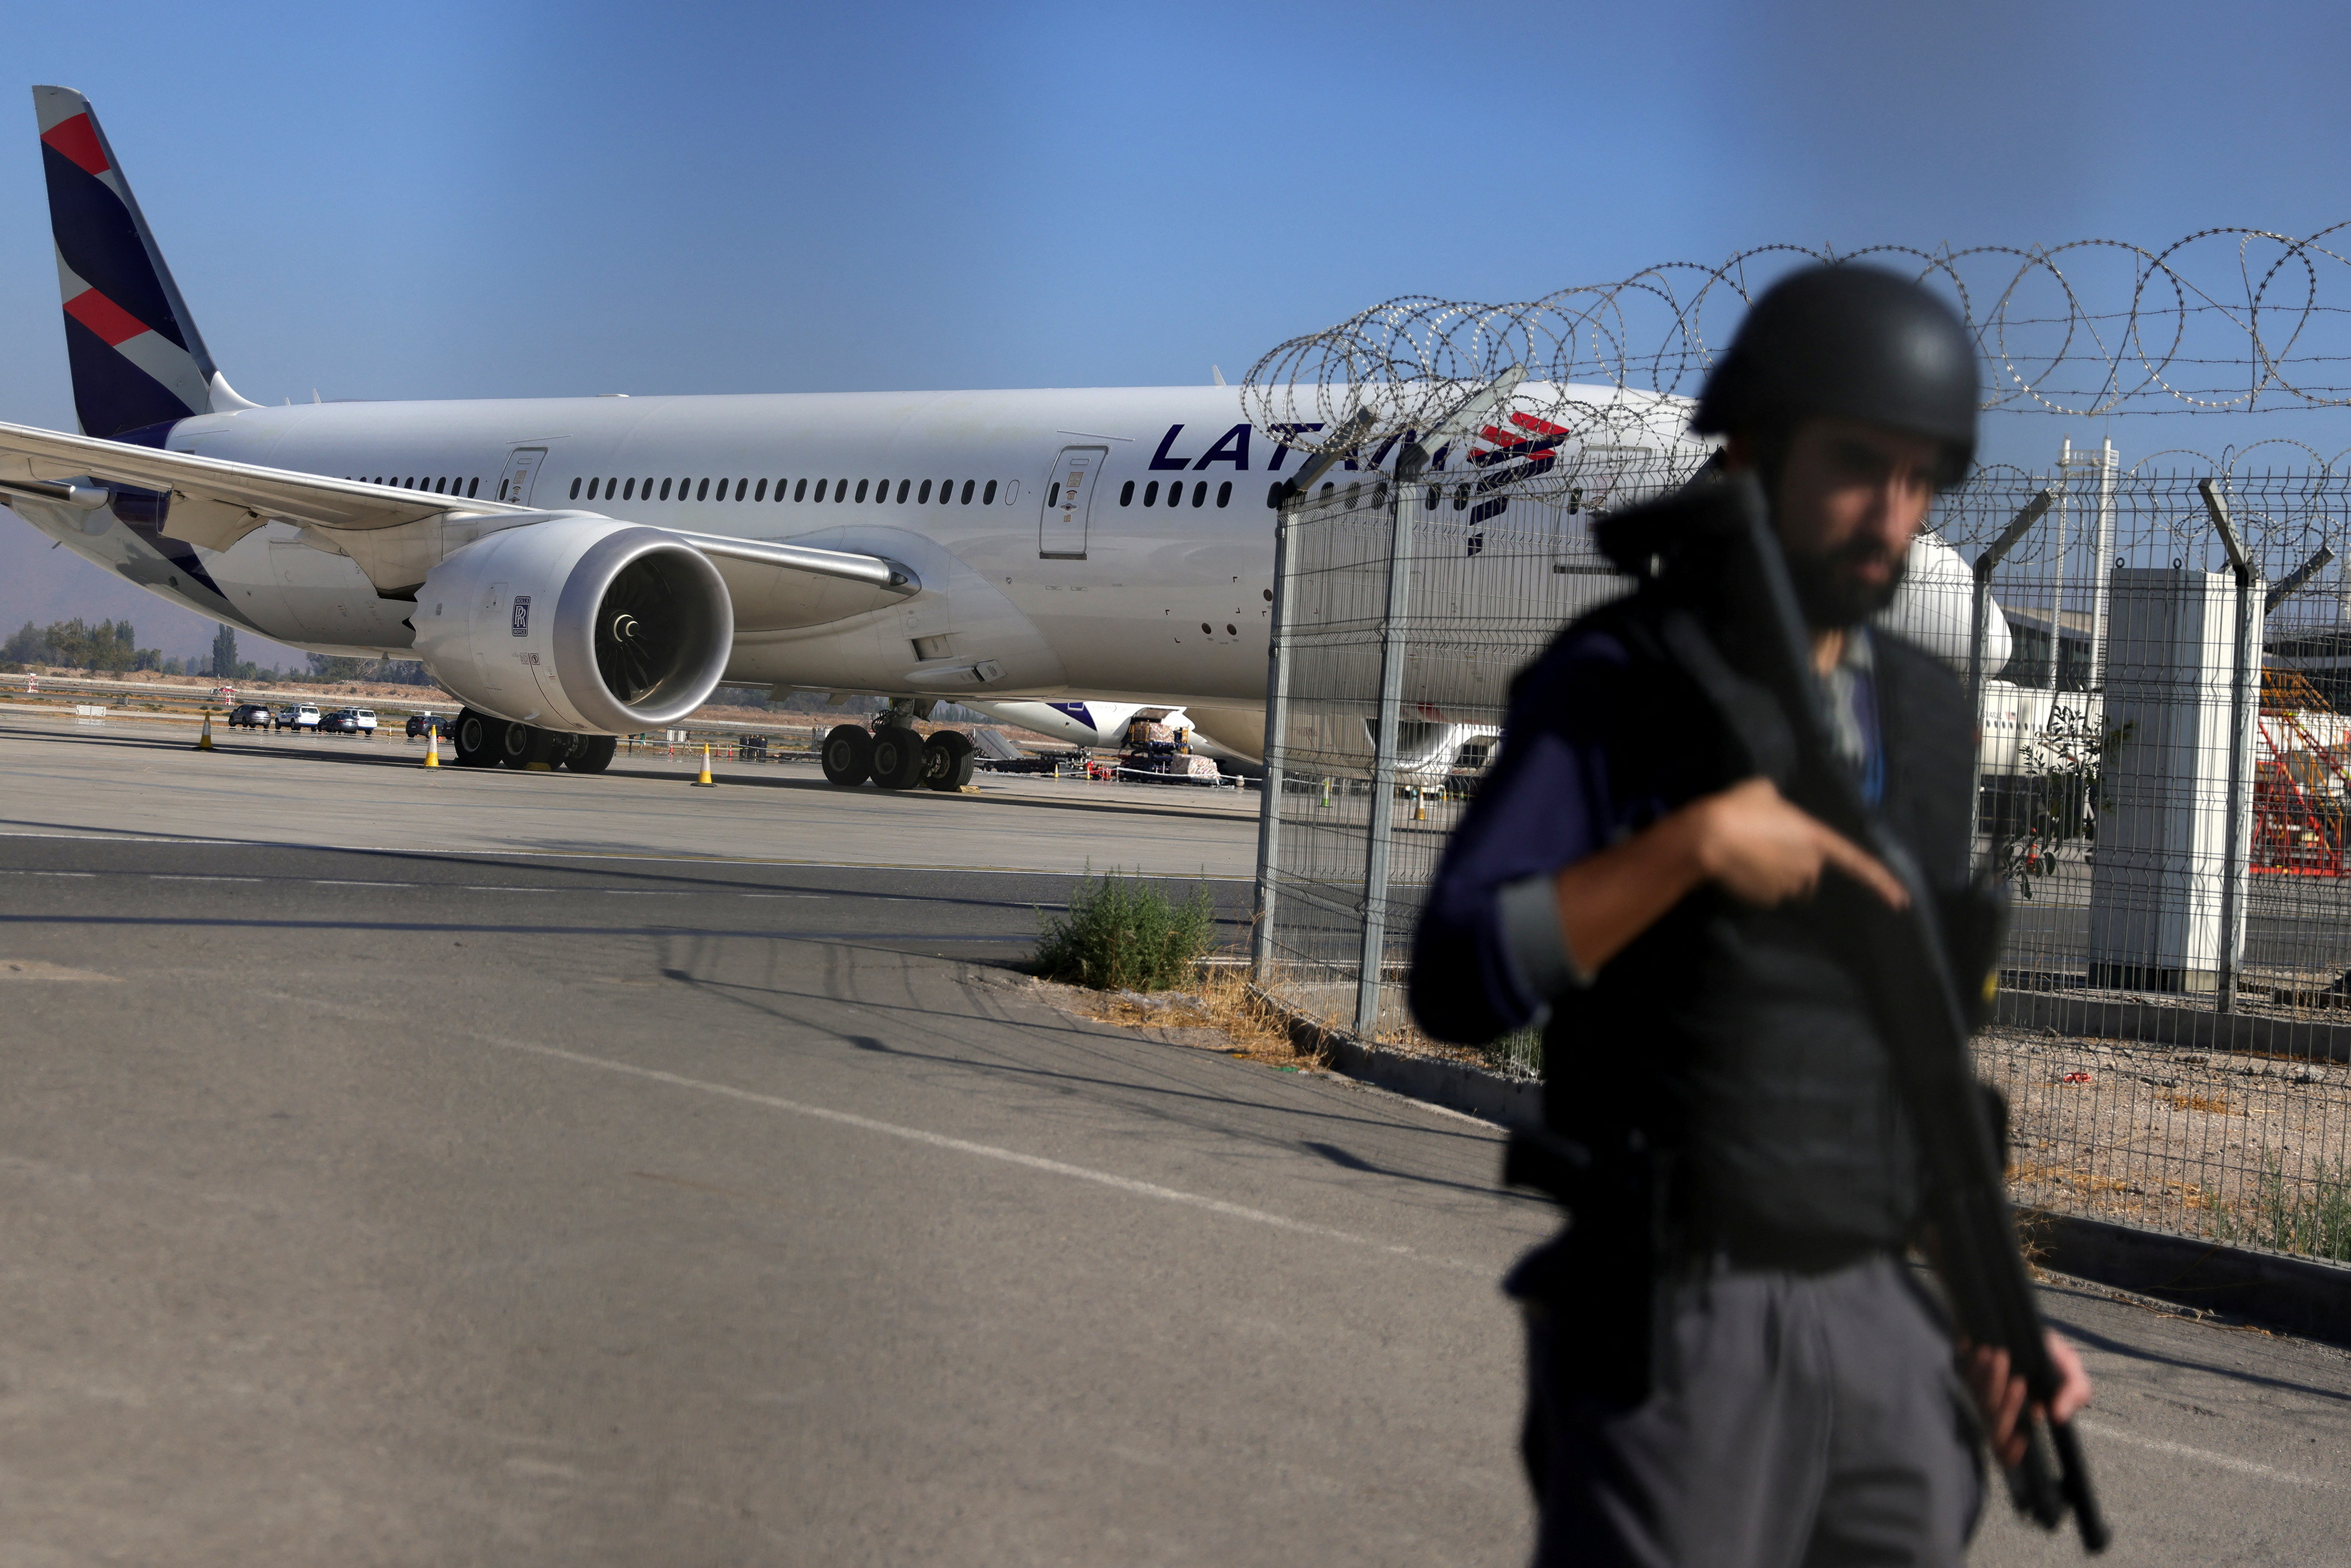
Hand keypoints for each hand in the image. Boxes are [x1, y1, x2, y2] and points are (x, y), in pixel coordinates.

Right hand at [1686, 777, 1907, 908]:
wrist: (1708, 837)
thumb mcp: (1764, 790)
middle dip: (1795, 860)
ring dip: (1775, 870)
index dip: (1881, 880)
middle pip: (1810, 869)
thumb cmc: (1740, 808)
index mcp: (1815, 838)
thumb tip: (1773, 808)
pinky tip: (1740, 866)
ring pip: (1788, 882)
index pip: (1856, 861)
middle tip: (1766, 840)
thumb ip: (1779, 802)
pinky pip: (1768, 891)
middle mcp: (1807, 866)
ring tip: (1748, 851)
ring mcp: (1786, 885)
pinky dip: (1758, 881)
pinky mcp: (1765, 898)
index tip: (1901, 900)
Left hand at [1961, 1330, 2092, 1468]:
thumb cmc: (2052, 1358)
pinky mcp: (1967, 1368)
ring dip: (1990, 1377)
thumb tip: (2057, 1414)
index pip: (2006, 1448)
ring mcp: (1981, 1389)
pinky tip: (1980, 1348)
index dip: (2010, 1449)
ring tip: (2001, 1356)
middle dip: (2007, 1403)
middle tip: (2019, 1381)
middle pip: (1993, 1418)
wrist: (2031, 1331)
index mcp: (2021, 1417)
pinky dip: (1972, 1360)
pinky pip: (1964, 1370)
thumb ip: (2074, 1393)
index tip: (2023, 1437)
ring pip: (1979, 1394)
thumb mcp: (2072, 1374)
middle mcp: (1998, 1407)